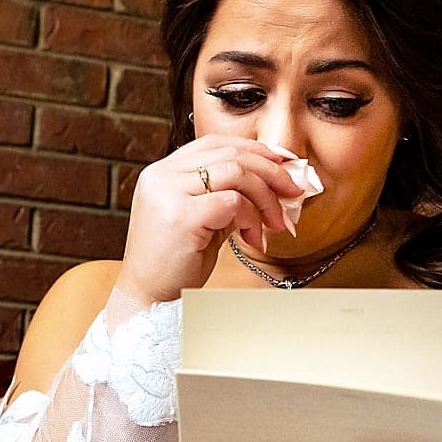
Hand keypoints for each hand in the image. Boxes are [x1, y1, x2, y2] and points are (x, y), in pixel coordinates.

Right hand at [114, 136, 304, 305]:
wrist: (148, 298)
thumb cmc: (175, 264)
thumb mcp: (203, 220)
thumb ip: (227, 196)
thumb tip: (274, 183)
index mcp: (162, 173)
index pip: (215, 143)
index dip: (253, 149)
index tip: (282, 163)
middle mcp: (162, 176)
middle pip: (230, 154)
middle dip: (270, 172)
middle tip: (294, 191)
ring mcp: (168, 193)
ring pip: (236, 173)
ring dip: (265, 198)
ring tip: (274, 223)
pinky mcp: (181, 216)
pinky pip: (234, 202)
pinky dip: (253, 218)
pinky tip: (253, 238)